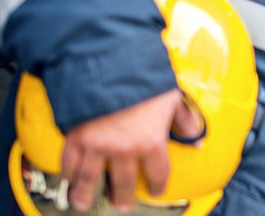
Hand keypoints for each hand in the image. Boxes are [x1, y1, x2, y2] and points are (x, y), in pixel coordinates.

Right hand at [61, 88, 200, 212]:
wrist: (111, 62)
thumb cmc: (145, 79)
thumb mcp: (172, 98)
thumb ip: (184, 121)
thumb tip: (197, 138)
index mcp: (152, 142)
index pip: (158, 174)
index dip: (158, 185)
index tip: (155, 191)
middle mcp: (125, 149)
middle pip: (123, 183)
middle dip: (122, 196)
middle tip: (120, 205)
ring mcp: (98, 145)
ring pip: (91, 179)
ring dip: (86, 194)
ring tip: (84, 203)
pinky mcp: (76, 137)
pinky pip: (69, 162)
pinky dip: (68, 173)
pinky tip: (69, 179)